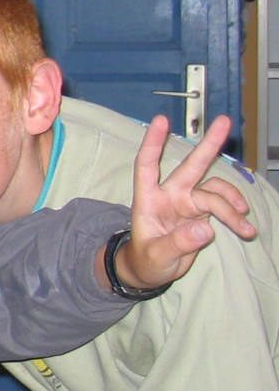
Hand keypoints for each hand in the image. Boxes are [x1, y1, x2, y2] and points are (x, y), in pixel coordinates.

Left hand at [114, 114, 256, 290]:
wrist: (152, 270)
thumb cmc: (146, 259)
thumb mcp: (157, 256)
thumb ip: (178, 243)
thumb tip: (205, 228)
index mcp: (148, 199)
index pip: (147, 165)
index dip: (153, 143)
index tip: (162, 120)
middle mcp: (170, 194)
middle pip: (191, 165)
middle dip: (208, 144)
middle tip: (225, 121)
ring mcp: (187, 201)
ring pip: (215, 191)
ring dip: (232, 205)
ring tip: (244, 227)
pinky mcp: (202, 211)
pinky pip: (223, 204)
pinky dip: (235, 214)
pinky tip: (244, 229)